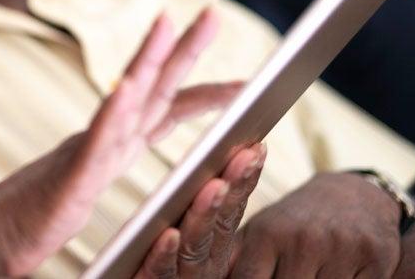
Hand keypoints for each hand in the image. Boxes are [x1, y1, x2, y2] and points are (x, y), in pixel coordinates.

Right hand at [0, 9, 239, 275]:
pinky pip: (94, 141)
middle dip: (183, 49)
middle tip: (212, 12)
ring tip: (168, 23)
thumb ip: (107, 160)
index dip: (202, 92)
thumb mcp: (85, 186)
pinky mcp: (70, 178)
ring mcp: (85, 154)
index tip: (244, 80)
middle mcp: (102, 141)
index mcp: (110, 146)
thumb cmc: (32, 220)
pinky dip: (112, 110)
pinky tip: (127, 85)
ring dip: (146, 58)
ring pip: (122, 100)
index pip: (164, 112)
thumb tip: (131, 140)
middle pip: (150, 88)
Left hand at [136, 144, 266, 277]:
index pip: (231, 209)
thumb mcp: (180, 231)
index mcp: (212, 247)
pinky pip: (160, 272)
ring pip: (196, 245)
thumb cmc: (157, 262)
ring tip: (215, 186)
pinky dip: (165, 254)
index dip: (243, 180)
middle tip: (245, 157)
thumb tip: (230, 156)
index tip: (257, 148)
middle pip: (221, 224)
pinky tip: (170, 234)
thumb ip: (197, 206)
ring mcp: (183, 277)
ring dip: (206, 214)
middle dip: (233, 188)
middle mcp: (204, 263)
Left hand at [231, 172, 401, 277]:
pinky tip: (340, 271)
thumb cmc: (295, 221)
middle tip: (291, 272)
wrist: (353, 195)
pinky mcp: (376, 257)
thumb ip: (235, 259)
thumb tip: (206, 278)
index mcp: (269, 233)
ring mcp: (342, 248)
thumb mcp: (260, 231)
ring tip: (313, 270)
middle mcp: (305, 239)